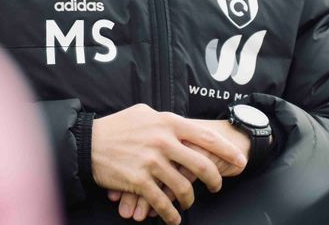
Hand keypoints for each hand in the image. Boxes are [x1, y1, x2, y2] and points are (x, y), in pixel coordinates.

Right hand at [91, 104, 247, 224]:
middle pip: (201, 164)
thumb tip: (184, 127)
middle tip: (217, 186)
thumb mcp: (144, 113)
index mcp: (167, 122)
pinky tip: (173, 218)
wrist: (88, 142)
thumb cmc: (117, 127)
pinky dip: (171, 214)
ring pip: (183, 187)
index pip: (205, 136)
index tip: (240, 160)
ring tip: (189, 203)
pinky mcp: (139, 180)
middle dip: (214, 179)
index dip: (226, 150)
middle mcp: (163, 141)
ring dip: (190, 200)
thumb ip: (167, 121)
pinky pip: (162, 202)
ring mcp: (151, 161)